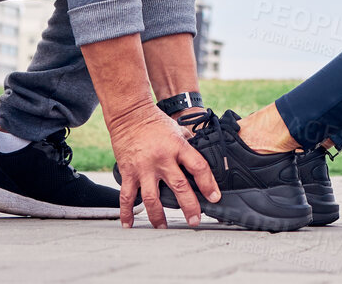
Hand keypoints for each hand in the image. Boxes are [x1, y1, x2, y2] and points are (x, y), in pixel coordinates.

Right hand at [109, 103, 219, 228]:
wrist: (129, 114)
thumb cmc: (156, 122)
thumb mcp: (178, 130)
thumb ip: (189, 146)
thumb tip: (203, 158)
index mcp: (178, 147)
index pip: (198, 167)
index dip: (208, 184)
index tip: (214, 198)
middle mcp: (162, 159)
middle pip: (179, 187)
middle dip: (189, 207)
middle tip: (194, 220)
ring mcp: (143, 167)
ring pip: (152, 198)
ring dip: (158, 216)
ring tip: (163, 226)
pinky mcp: (128, 172)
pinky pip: (127, 196)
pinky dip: (127, 212)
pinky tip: (129, 224)